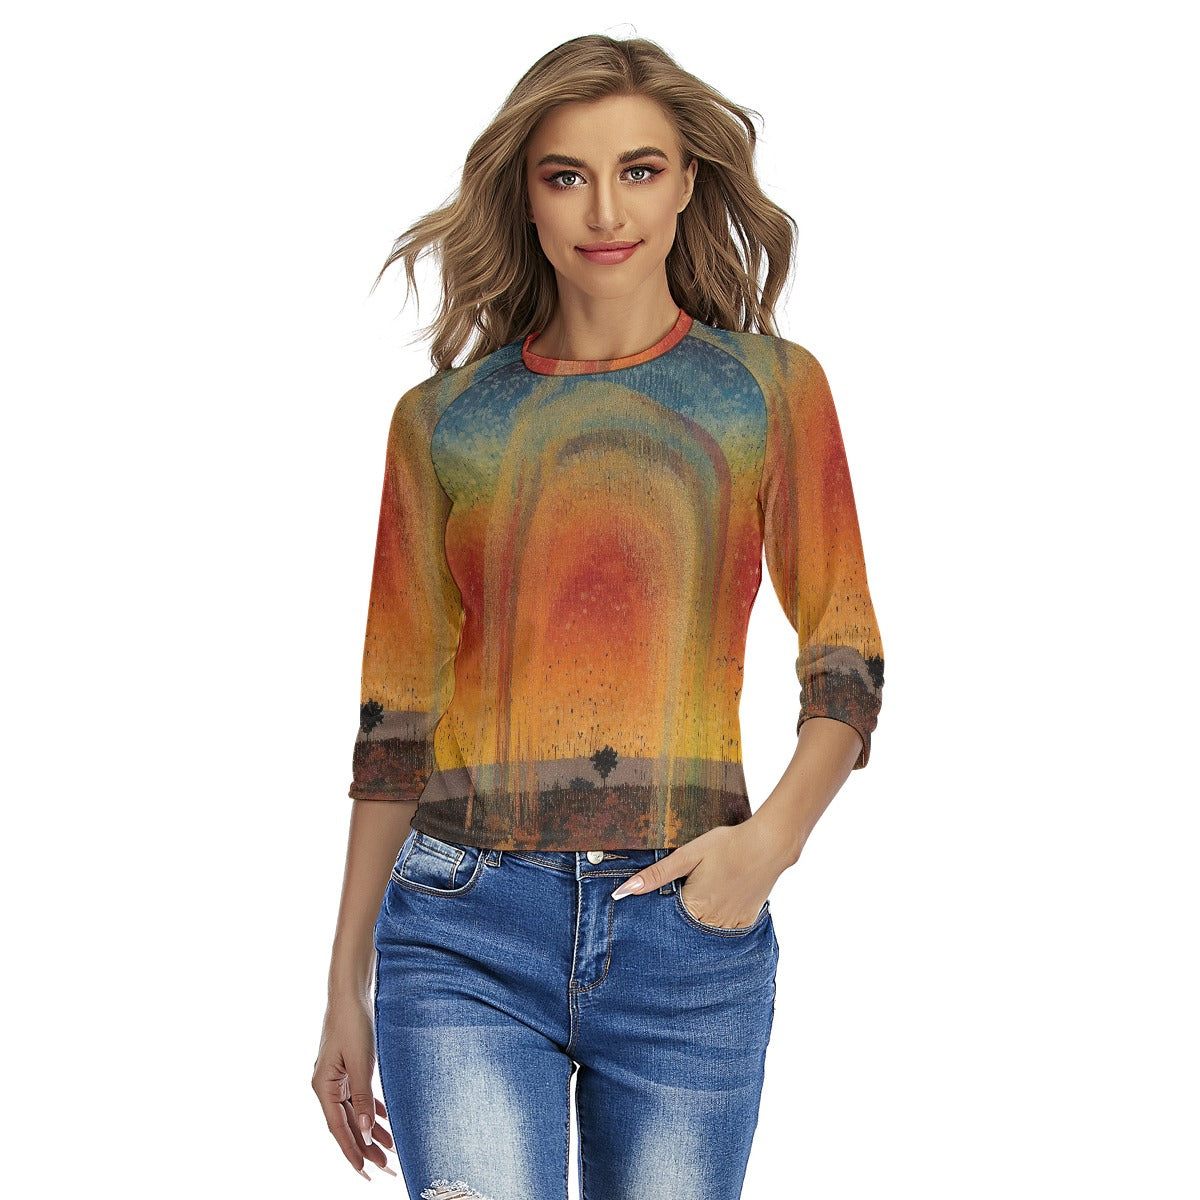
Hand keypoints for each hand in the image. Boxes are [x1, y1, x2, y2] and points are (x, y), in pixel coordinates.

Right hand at [312, 994, 397, 1178]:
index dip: (352, 1151)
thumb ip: (363, 1098)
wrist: (350, 994)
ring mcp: (337, 1077)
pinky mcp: (347, 1068)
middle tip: (386, 1168)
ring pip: (354, 1113)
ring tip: (390, 1151)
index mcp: (324, 1086)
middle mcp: (327, 1086)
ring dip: (371, 1131)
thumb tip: (366, 1132)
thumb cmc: (353, 1024)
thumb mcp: (361, 1062)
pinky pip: (358, 1097)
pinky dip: (371, 1110)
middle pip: (347, 1124)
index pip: (338, 1128)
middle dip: (366, 1147)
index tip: (365, 1172)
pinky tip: (384, 1123)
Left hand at [610, 818, 791, 928]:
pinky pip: (725, 930)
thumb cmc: (726, 845)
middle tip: (687, 892)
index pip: (665, 921)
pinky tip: (720, 899)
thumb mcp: (687, 855)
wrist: (768, 844)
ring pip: (704, 931)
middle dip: (678, 918)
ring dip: (698, 920)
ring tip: (705, 894)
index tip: (661, 901)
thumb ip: (656, 875)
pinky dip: (718, 920)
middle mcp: (712, 922)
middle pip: (684, 929)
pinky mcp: (746, 922)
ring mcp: (731, 925)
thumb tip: (623, 892)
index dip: (660, 911)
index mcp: (694, 906)